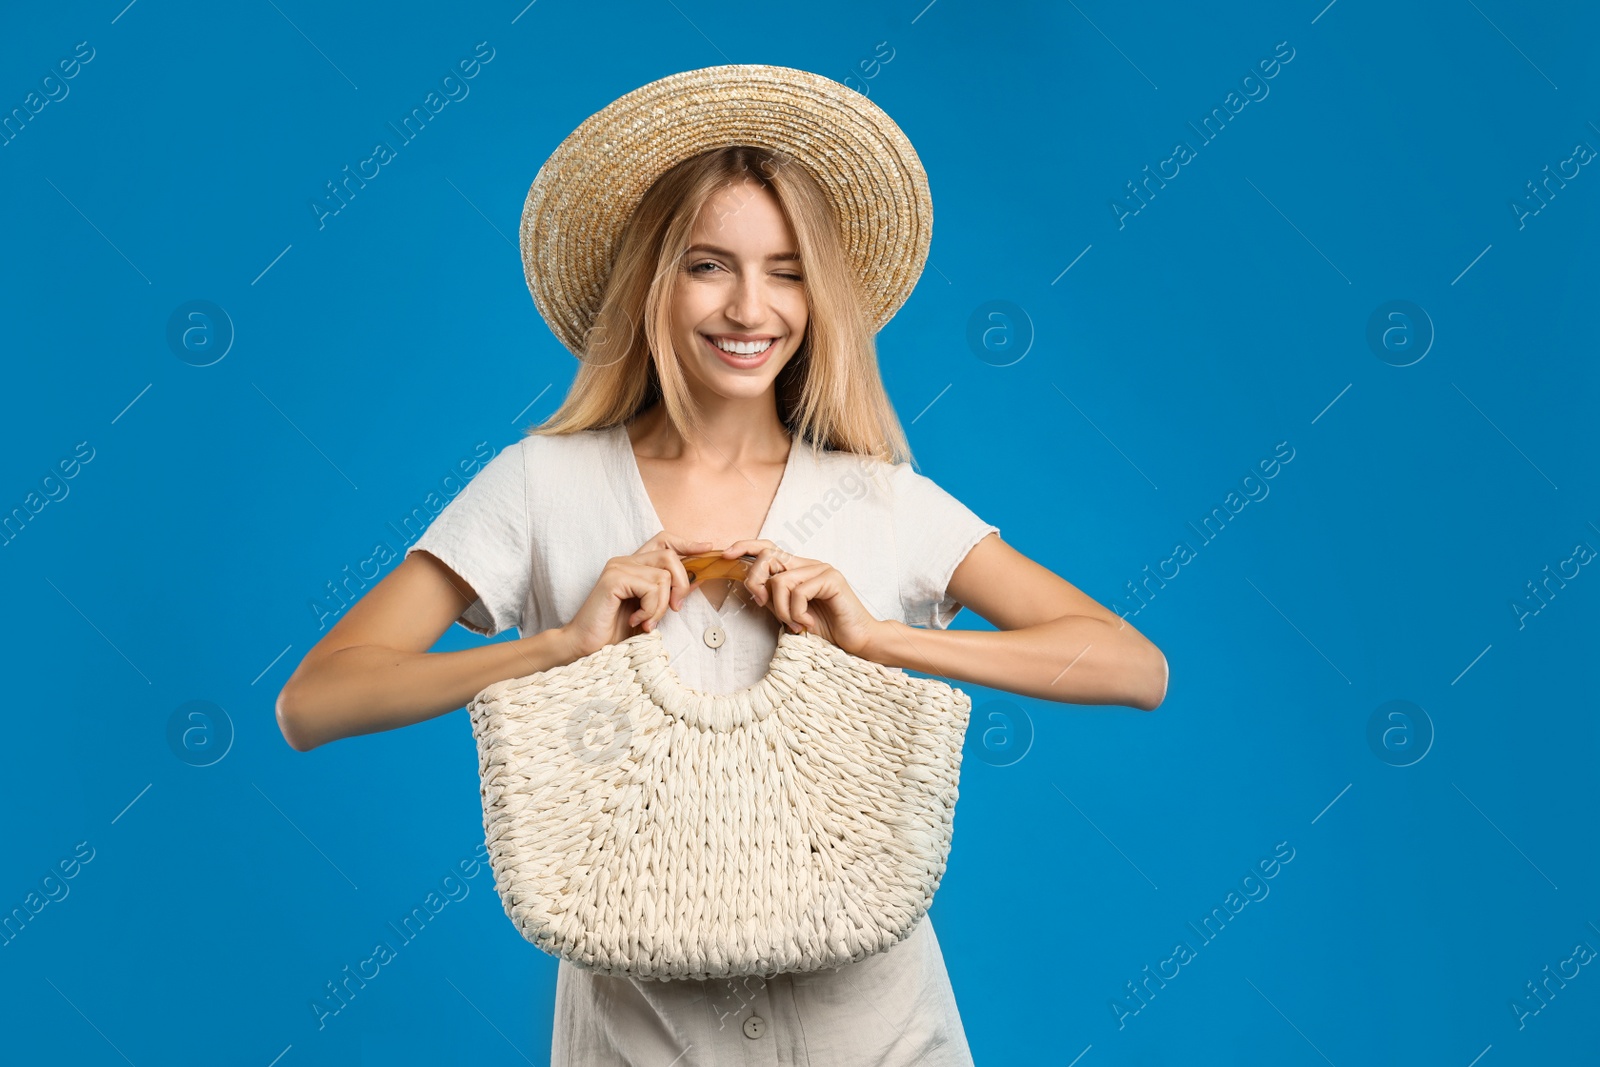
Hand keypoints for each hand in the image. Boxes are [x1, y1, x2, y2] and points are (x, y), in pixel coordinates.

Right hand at [559, 531, 713, 659]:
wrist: (587, 648)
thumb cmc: (616, 632)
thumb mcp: (651, 610)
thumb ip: (668, 593)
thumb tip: (697, 578)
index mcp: (633, 566)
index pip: (663, 541)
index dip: (686, 543)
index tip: (706, 548)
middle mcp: (625, 561)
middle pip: (670, 556)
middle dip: (681, 584)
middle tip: (675, 609)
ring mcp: (618, 568)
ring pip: (663, 576)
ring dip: (661, 606)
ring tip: (647, 622)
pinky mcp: (614, 579)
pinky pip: (651, 588)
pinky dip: (650, 610)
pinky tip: (636, 621)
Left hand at [717, 539, 885, 656]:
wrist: (858, 641)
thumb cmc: (826, 628)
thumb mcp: (790, 612)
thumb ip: (773, 597)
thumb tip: (753, 588)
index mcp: (798, 569)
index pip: (768, 547)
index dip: (745, 546)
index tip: (726, 555)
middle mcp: (808, 564)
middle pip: (768, 557)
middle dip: (756, 583)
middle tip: (764, 606)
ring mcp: (821, 569)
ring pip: (780, 580)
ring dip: (781, 609)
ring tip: (794, 623)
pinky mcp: (831, 578)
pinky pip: (798, 591)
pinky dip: (797, 613)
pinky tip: (808, 624)